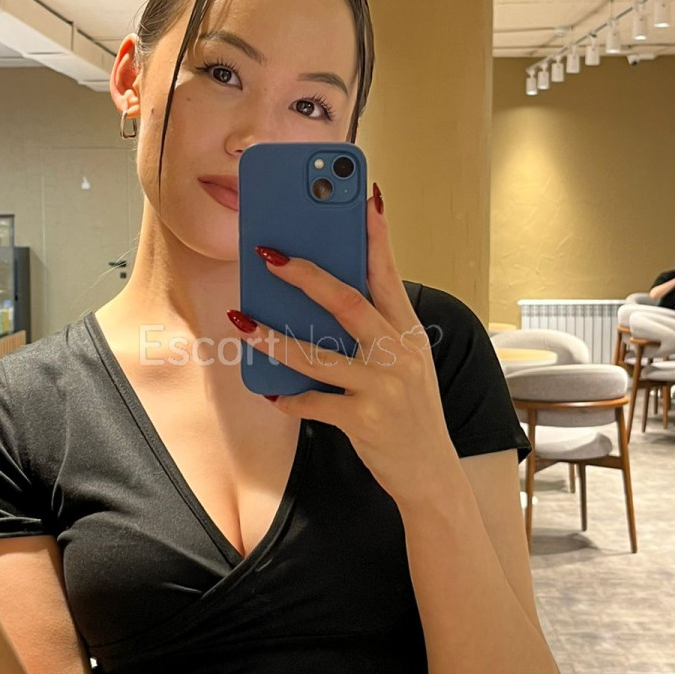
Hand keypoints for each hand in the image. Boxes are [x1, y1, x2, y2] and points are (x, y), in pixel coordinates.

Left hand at [226, 185, 454, 507]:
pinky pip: (313, 403)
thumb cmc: (411, 413)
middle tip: (269, 255)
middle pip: (347, 302)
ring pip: (316, 355)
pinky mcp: (364, 421)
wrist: (433, 475)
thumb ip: (375, 333)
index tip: (362, 197)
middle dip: (305, 275)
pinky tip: (270, 393)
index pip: (388, 273)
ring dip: (273, 337)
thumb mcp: (406, 365)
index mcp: (408, 332)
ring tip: (241, 321)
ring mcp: (382, 388)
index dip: (375, 234)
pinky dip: (288, 398)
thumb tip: (321, 301)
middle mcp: (399, 354)